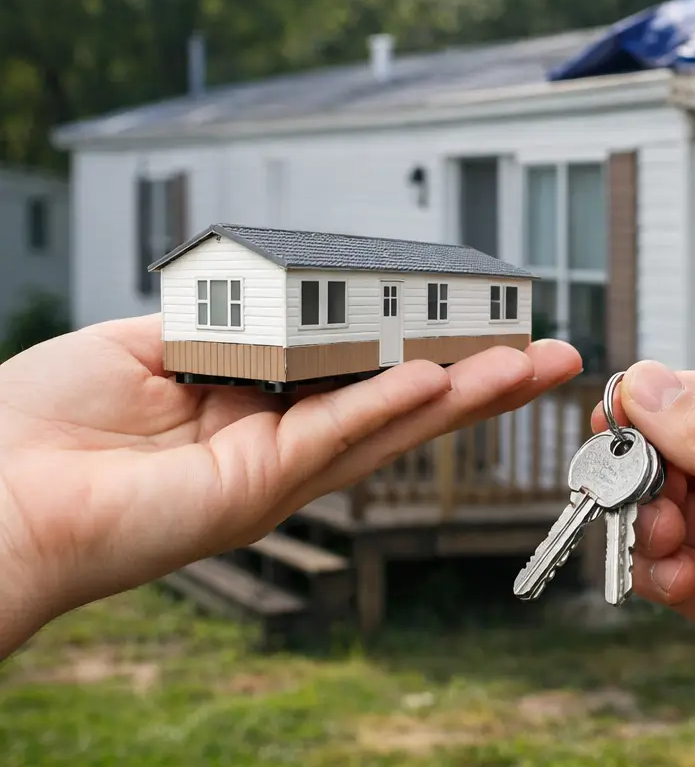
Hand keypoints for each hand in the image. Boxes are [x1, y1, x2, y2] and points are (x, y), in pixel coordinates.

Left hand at [0, 315, 580, 655]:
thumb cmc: (38, 426)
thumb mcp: (149, 342)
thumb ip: (227, 324)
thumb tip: (285, 303)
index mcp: (254, 406)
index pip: (359, 372)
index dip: (421, 343)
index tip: (476, 315)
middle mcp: (277, 444)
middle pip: (400, 404)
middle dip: (479, 379)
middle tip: (549, 353)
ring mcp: (273, 471)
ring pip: (390, 424)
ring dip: (466, 395)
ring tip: (531, 365)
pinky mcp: (254, 487)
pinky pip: (336, 436)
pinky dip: (388, 404)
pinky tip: (440, 378)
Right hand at [592, 361, 694, 766]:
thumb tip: (653, 386)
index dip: (663, 402)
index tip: (611, 412)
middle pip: (691, 455)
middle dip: (651, 468)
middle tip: (618, 483)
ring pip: (678, 515)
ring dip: (655, 522)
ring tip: (661, 535)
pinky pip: (681, 574)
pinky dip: (664, 573)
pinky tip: (673, 578)